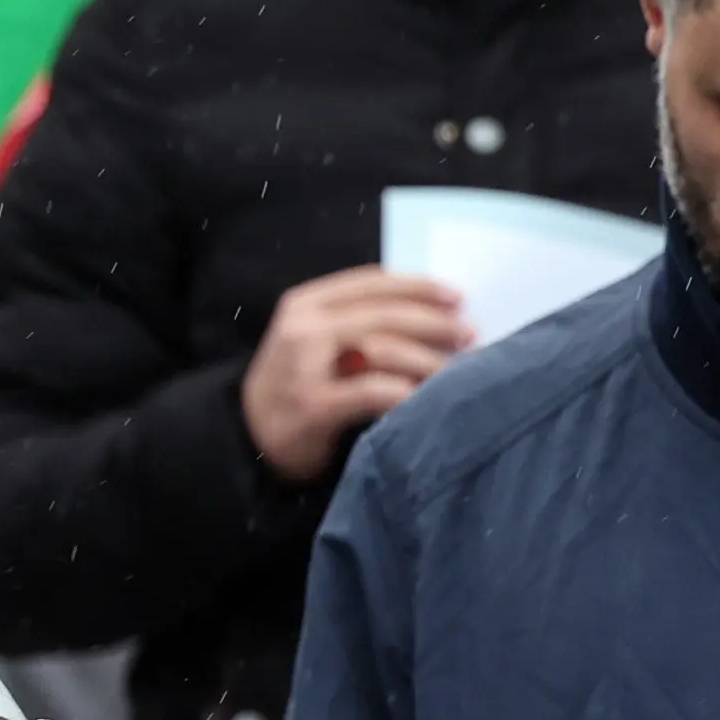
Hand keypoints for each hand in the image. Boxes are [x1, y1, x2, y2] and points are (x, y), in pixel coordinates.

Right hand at [240, 267, 475, 479]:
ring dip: (428, 358)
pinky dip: (407, 392)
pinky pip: (373, 391)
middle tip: (469, 333)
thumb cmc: (297, 385)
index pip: (371, 283)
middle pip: (384, 314)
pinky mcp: (314, 405)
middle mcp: (303, 329)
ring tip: (457, 369)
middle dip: (434, 322)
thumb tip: (434, 313)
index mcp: (306, 303)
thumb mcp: (315, 341)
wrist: (250, 437)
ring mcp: (306, 367)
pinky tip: (427, 398)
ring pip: (382, 349)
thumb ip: (357, 321)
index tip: (458, 295)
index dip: (418, 286)